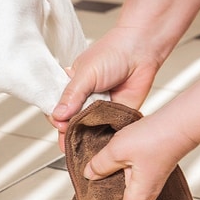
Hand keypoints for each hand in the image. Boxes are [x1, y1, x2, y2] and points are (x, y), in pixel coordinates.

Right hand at [50, 27, 161, 149]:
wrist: (143, 50)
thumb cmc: (112, 53)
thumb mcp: (85, 74)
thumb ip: (71, 96)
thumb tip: (57, 115)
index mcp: (72, 88)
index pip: (57, 108)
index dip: (56, 118)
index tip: (59, 124)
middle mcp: (84, 100)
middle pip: (70, 122)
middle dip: (68, 133)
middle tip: (68, 141)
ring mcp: (99, 109)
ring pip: (87, 129)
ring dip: (84, 139)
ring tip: (81, 148)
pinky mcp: (116, 116)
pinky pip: (106, 131)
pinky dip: (102, 139)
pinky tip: (97, 145)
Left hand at [82, 116, 193, 199]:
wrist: (179, 124)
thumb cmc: (156, 138)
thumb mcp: (117, 150)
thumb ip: (99, 165)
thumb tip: (89, 174)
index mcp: (138, 197)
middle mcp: (145, 195)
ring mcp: (147, 185)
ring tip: (92, 193)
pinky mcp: (148, 173)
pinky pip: (130, 187)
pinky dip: (116, 186)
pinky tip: (105, 175)